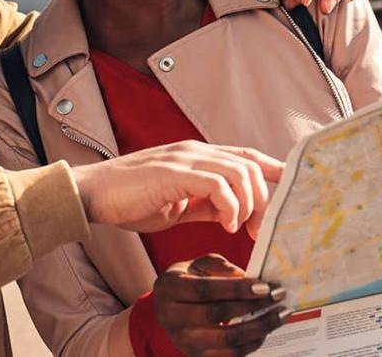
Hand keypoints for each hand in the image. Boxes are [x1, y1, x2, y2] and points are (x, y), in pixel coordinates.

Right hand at [69, 141, 281, 234]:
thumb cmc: (130, 201)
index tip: (290, 198)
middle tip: (264, 230)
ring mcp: (184, 159)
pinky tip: (227, 225)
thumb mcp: (178, 205)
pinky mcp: (173, 172)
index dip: (274, 173)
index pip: (247, 157)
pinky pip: (217, 183)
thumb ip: (206, 204)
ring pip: (240, 171)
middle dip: (267, 197)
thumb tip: (234, 215)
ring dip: (251, 203)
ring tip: (245, 229)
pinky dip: (230, 205)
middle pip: (251, 163)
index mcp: (198, 157)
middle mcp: (195, 151)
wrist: (92, 195)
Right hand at [154, 254, 289, 355]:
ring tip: (280, 315)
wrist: (169, 306)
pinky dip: (252, 344)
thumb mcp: (199, 265)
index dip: (236, 289)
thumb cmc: (189, 280)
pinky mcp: (197, 356)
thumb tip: (246, 277)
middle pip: (216, 315)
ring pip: (226, 340)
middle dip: (253, 307)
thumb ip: (220, 267)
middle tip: (278, 297)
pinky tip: (265, 330)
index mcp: (169, 288)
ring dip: (259, 328)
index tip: (264, 286)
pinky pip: (230, 356)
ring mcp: (184, 341)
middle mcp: (171, 317)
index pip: (205, 290)